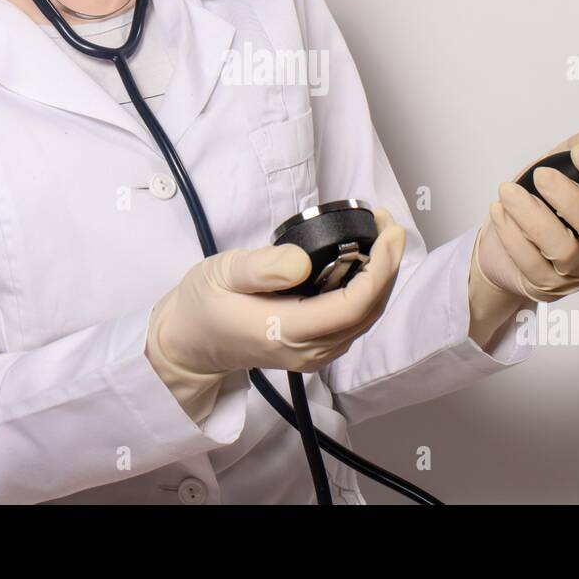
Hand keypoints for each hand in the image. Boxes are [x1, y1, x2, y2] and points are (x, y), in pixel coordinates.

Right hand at [146, 207, 404, 421]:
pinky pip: (353, 322)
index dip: (380, 270)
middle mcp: (306, 350)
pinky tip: (364, 263)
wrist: (190, 343)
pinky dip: (368, 291)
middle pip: (368, 313)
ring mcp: (313, 354)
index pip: (351, 307)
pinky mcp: (314, 349)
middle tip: (387, 224)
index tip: (388, 233)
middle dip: (388, 266)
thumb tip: (303, 262)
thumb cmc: (203, 305)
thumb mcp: (221, 273)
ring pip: (365, 319)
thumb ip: (261, 268)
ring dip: (381, 278)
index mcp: (283, 331)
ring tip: (380, 237)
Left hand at [473, 129, 578, 302]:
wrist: (502, 253)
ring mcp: (577, 270)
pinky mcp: (548, 286)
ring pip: (562, 249)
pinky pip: (532, 263)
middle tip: (541, 175)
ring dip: (532, 217)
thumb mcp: (551, 176)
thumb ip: (568, 155)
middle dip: (569, 199)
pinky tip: (499, 213)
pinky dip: (512, 235)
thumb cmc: (534, 210)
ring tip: (507, 192)